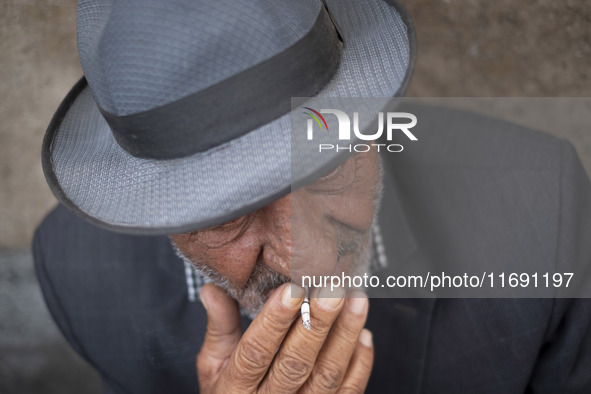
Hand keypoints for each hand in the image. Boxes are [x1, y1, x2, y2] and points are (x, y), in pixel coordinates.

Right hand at [197, 282, 372, 392]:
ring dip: (345, 336)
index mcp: (235, 387)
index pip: (254, 352)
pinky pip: (349, 392)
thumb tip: (212, 288)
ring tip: (357, 300)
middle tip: (333, 289)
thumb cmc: (229, 393)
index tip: (291, 288)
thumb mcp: (213, 365)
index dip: (274, 321)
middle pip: (296, 363)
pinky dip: (360, 363)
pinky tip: (364, 334)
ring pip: (327, 376)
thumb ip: (220, 326)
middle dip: (317, 323)